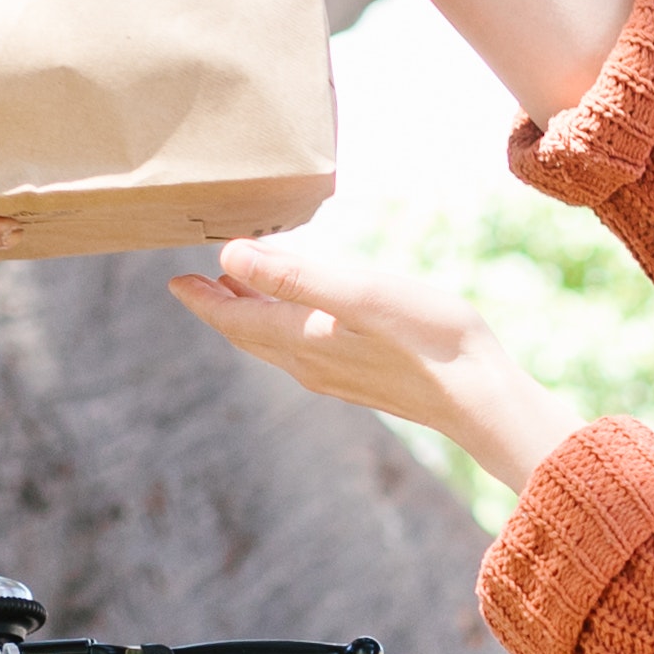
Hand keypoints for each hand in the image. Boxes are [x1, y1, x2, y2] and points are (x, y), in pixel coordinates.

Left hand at [169, 239, 588, 491]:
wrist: (479, 397)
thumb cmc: (425, 336)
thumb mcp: (357, 292)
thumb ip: (292, 275)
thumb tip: (228, 256)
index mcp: (300, 338)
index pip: (234, 318)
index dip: (202, 298)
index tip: (175, 280)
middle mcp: (308, 362)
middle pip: (249, 333)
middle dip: (221, 306)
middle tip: (199, 282)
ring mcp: (335, 375)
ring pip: (276, 343)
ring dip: (253, 315)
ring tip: (242, 290)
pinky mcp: (361, 379)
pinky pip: (304, 350)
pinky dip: (286, 326)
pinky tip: (304, 316)